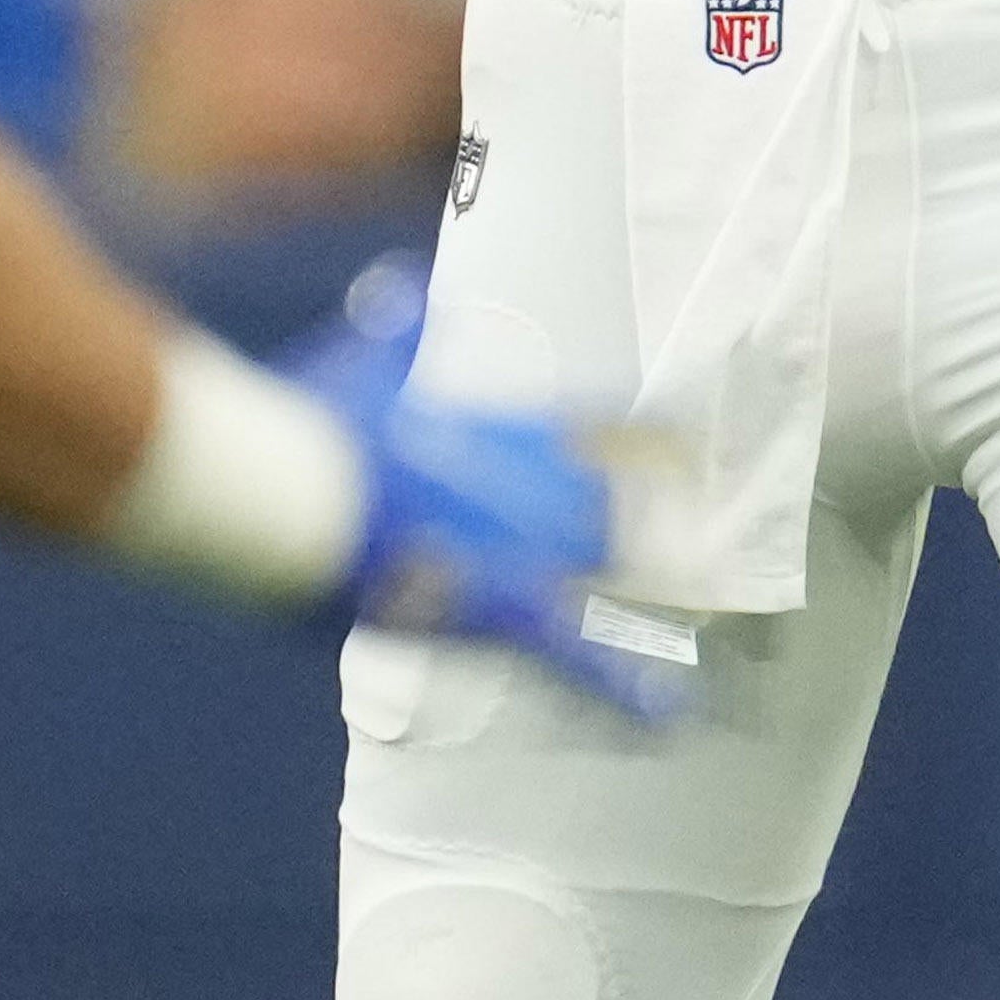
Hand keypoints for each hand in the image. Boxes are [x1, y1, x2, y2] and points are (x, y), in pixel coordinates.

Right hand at [286, 267, 676, 718]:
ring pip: (616, 562)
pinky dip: (624, 687)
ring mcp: (528, 547)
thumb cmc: (319, 423)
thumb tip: (402, 287)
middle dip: (653, 509)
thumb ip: (394, 327)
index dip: (647, 425)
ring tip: (709, 588)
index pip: (602, 417)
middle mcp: (537, 481)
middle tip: (689, 523)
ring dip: (660, 573)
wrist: (290, 493)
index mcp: (510, 421)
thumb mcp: (362, 360)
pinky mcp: (503, 612)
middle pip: (615, 499)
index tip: (682, 430)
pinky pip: (579, 658)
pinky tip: (668, 712)